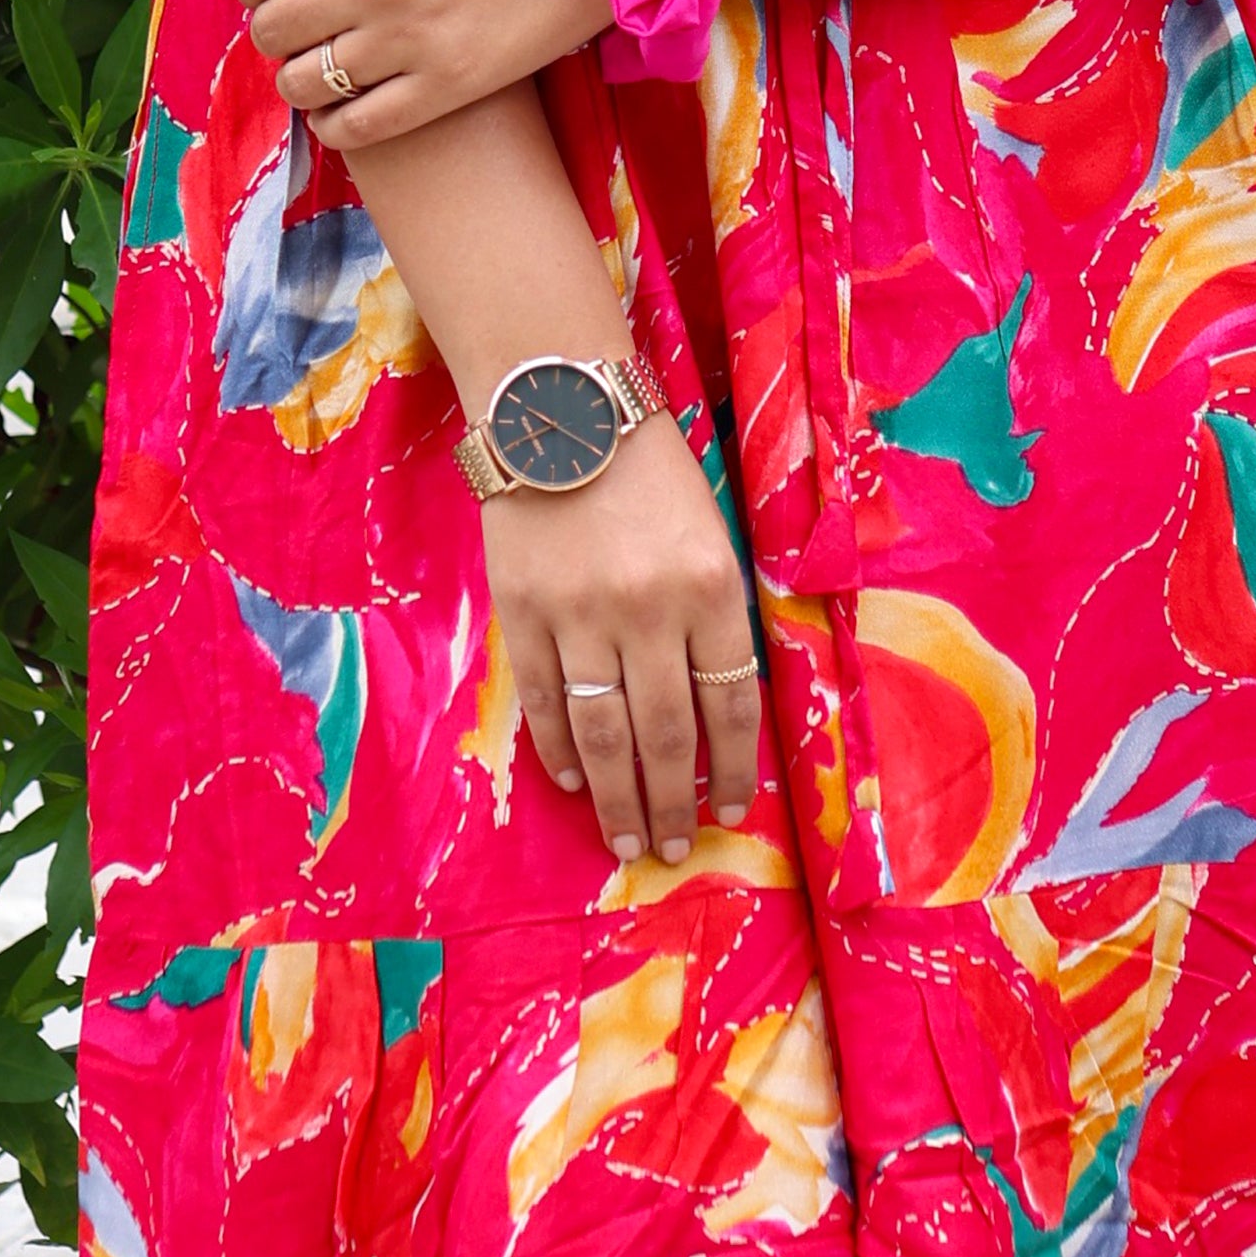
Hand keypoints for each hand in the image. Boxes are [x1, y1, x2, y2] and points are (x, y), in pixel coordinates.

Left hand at [234, 0, 614, 148]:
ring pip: (302, 83)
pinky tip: (350, 102)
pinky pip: (355, 128)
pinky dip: (337, 123)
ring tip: (327, 60)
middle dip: (276, 26)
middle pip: (269, 30)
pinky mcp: (448, 86)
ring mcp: (409, 40)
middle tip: (306, 18)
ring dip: (302, 76)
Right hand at [480, 413, 765, 867]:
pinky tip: (573, 779)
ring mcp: (579, 615)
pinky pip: (542, 700)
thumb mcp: (711, 534)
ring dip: (618, 797)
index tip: (733, 810)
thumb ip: (715, 616)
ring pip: (603, 732)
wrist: (559, 409)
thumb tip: (716, 709)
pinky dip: (559, 747)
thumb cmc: (649, 469)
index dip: (732, 769)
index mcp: (709, 589)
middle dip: (672, 802)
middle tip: (675, 847)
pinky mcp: (521, 613)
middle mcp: (648, 610)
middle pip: (664, 735)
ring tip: (628, 839)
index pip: (729, 706)